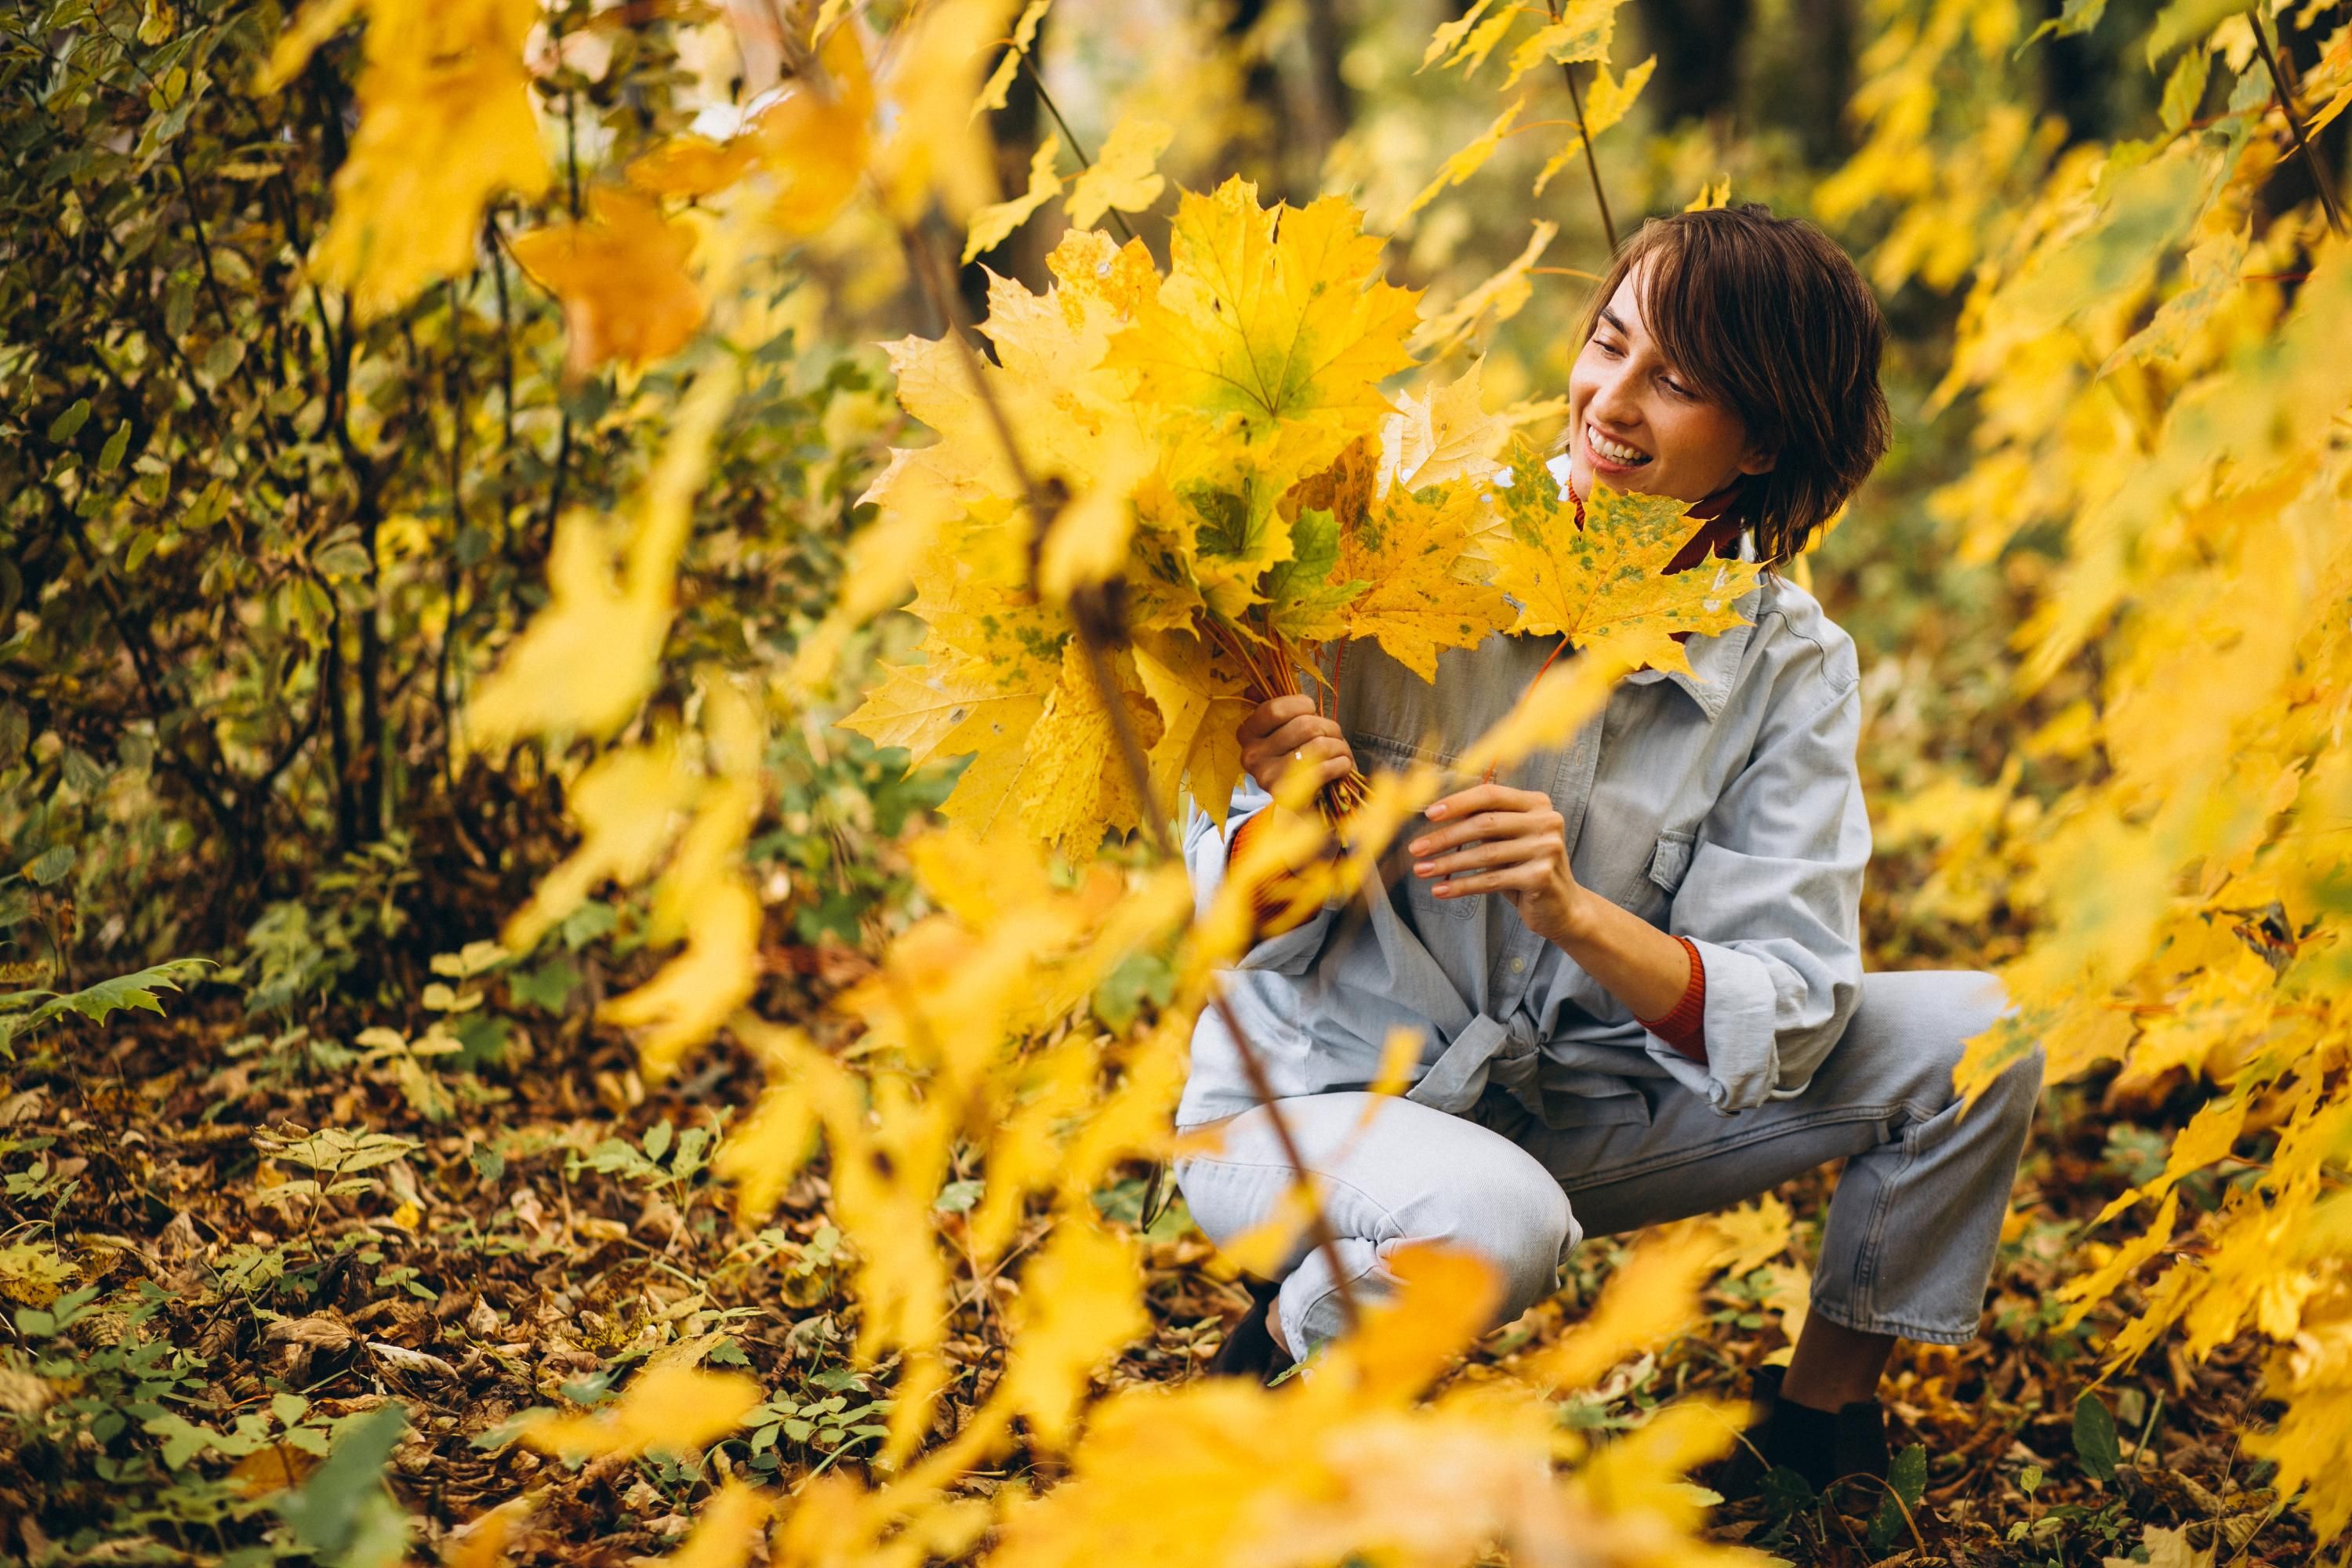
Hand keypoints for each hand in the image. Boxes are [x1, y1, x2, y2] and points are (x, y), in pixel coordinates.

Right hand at [1237, 694, 1355, 797]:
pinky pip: (1325, 768)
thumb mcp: (1286, 728)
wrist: (1302, 804)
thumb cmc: (1299, 757)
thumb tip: (1271, 673)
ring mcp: (1266, 777)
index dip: (1302, 705)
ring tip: (1340, 753)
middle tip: (1333, 737)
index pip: (1275, 708)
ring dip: (1339, 747)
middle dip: (1329, 728)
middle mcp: (1251, 755)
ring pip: (1319, 745)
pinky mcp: (1288, 796)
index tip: (1311, 711)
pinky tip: (1341, 767)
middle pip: (1304, 725)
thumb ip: (1279, 704)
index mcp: (1247, 733)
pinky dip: (1342, 764)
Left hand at [1406, 782, 1592, 947]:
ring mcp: (1547, 848)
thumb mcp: (1507, 840)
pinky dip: (1461, 886)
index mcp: (1537, 803)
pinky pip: (1491, 880)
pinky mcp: (1541, 876)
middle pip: (1485, 823)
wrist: (1561, 907)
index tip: (1428, 814)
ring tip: (1421, 870)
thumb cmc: (1525, 868)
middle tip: (1416, 848)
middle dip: (1445, 837)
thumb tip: (1434, 814)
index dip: (1457, 802)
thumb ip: (1483, 823)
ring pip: (1485, 854)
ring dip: (1448, 863)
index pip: (1490, 794)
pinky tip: (1440, 890)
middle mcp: (1547, 821)